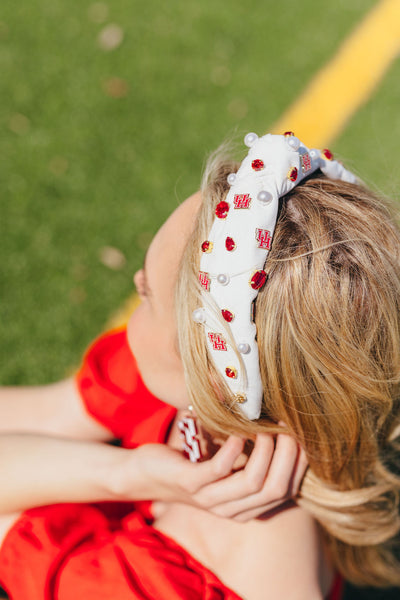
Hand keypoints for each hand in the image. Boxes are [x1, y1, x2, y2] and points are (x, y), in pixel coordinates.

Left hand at [193, 432, 307, 521]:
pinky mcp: (190, 484)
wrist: (149, 473)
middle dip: (287, 456)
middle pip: (275, 489)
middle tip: (286, 427)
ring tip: (264, 428)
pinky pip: (219, 470)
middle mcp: (232, 509)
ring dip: (264, 451)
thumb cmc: (195, 462)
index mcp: (246, 507)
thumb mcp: (229, 463)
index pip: (286, 491)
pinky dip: (233, 450)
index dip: (298, 463)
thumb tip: (286, 428)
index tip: (300, 434)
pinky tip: (237, 434)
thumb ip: (254, 457)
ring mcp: (210, 499)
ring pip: (252, 482)